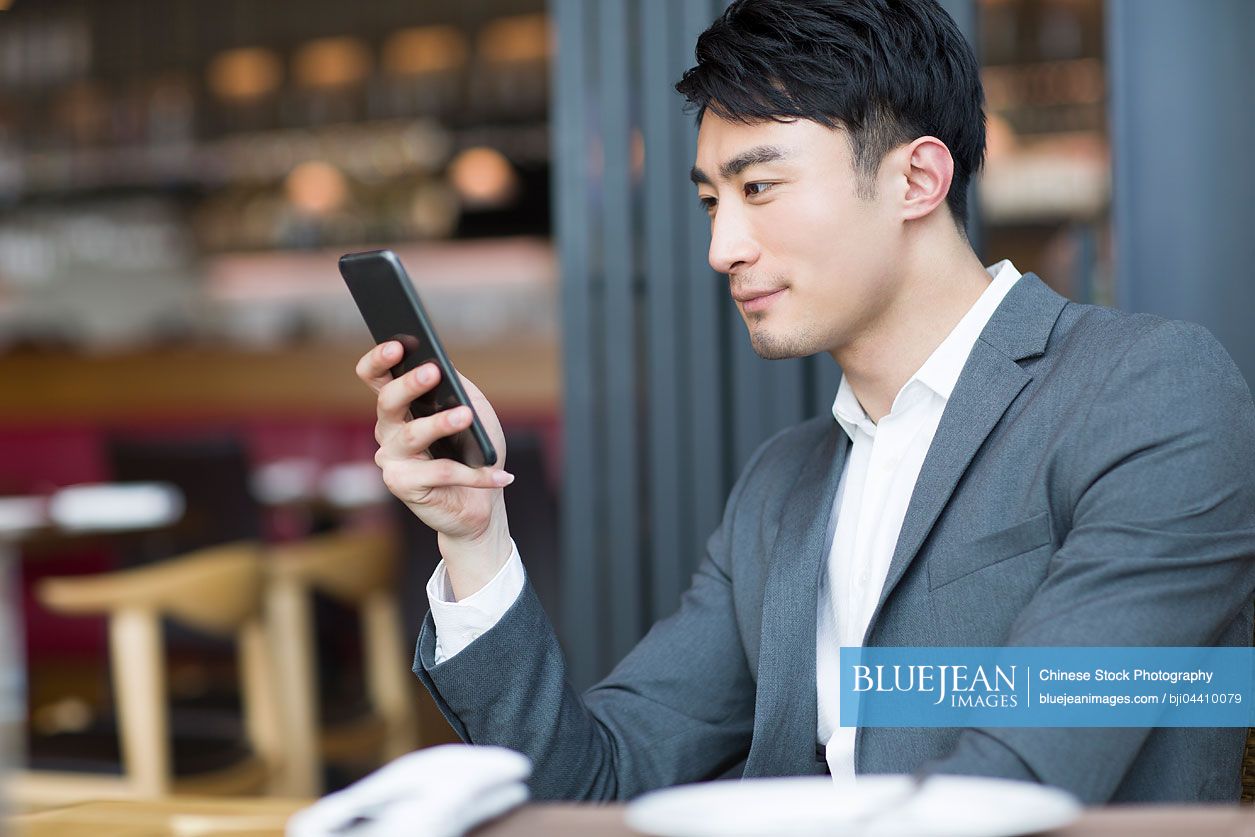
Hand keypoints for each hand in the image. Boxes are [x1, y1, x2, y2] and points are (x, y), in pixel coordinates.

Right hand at [356, 340, 513, 596]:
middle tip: (432, 371)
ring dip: (441, 423)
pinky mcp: (403, 486)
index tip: (397, 345)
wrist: (481, 503)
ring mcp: (393, 459)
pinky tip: (499, 475)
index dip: (379, 360)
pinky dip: (474, 475)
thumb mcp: (472, 409)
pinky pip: (440, 473)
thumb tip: (444, 368)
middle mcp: (389, 430)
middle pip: (388, 401)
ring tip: (465, 415)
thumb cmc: (474, 451)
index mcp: (401, 407)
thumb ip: (455, 387)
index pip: (376, 377)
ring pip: (413, 435)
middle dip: (410, 384)